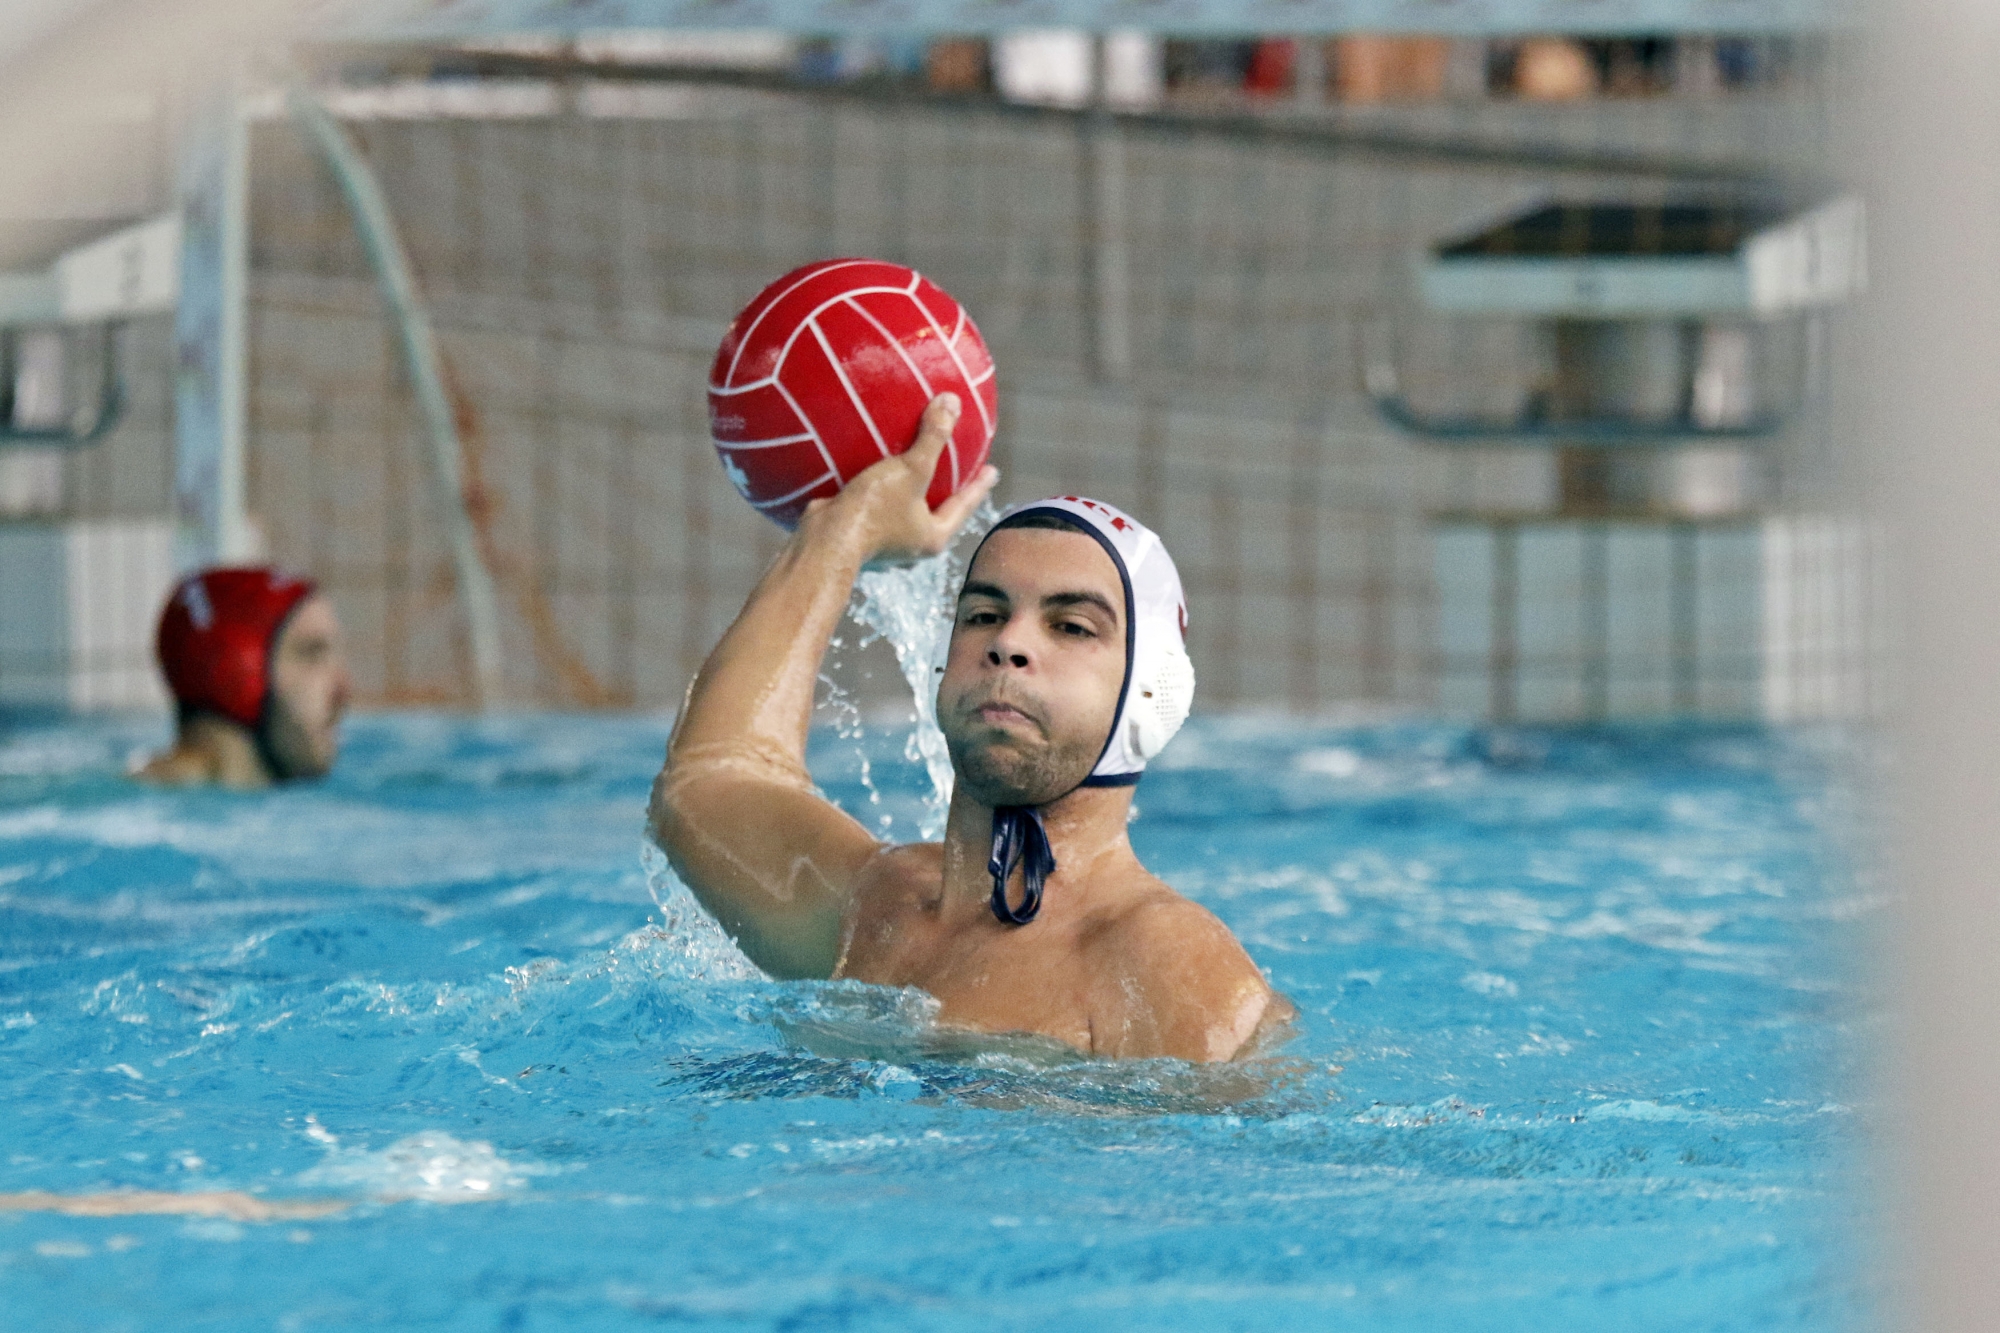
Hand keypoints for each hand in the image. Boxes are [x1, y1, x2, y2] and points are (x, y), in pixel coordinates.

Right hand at [800, 393, 999, 564]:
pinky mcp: (861, 535)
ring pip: (907, 510)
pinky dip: (882, 488)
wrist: (824, 541)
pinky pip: (879, 507)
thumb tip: (952, 402)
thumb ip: (932, 437)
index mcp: (933, 537)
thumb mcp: (910, 469)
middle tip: (959, 469)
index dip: (980, 485)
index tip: (993, 470)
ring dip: (912, 490)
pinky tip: (873, 468)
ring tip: (914, 467)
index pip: (965, 505)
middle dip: (947, 490)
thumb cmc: (874, 510)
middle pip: (938, 511)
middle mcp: (912, 545)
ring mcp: (886, 543)